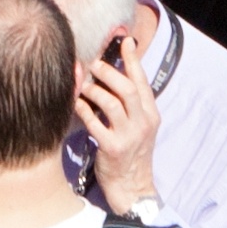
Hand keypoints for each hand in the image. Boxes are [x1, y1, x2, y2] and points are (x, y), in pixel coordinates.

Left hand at [77, 29, 163, 210]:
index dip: (133, 59)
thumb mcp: (140, 127)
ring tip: (83, 85)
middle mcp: (143, 123)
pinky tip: (75, 104)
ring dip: (94, 90)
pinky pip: (95, 123)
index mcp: (151, 114)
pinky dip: (84, 110)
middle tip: (93, 64)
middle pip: (128, 89)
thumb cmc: (132, 153)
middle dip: (109, 72)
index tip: (124, 41)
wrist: (132, 187)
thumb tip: (114, 76)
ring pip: (111, 103)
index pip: (142, 81)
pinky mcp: (112, 149)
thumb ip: (131, 105)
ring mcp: (129, 136)